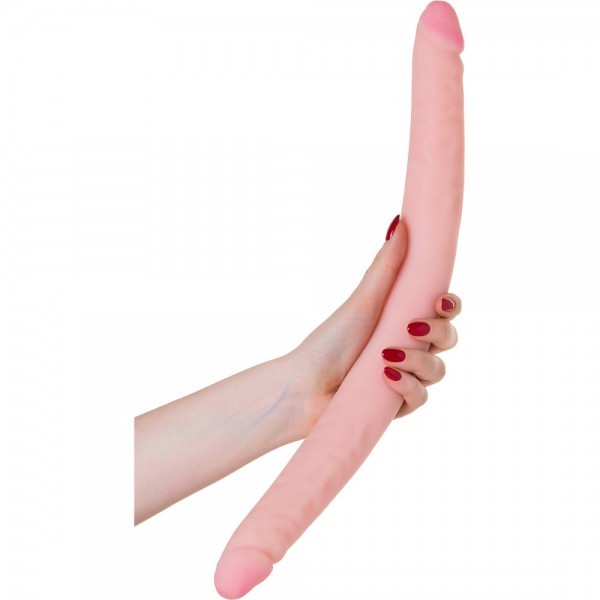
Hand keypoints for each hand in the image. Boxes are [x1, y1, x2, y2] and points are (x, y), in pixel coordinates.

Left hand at [285, 216, 460, 436]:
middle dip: (439, 332)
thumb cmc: (329, 342)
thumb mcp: (362, 302)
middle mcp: (408, 347)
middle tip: (413, 327)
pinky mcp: (398, 404)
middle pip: (448, 339)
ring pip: (438, 370)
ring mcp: (406, 376)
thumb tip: (400, 224)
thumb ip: (384, 267)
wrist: (304, 385)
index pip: (441, 311)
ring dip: (419, 361)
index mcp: (402, 320)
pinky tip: (387, 377)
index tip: (440, 300)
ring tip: (387, 357)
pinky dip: (408, 387)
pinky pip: (422, 397)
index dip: (450, 306)